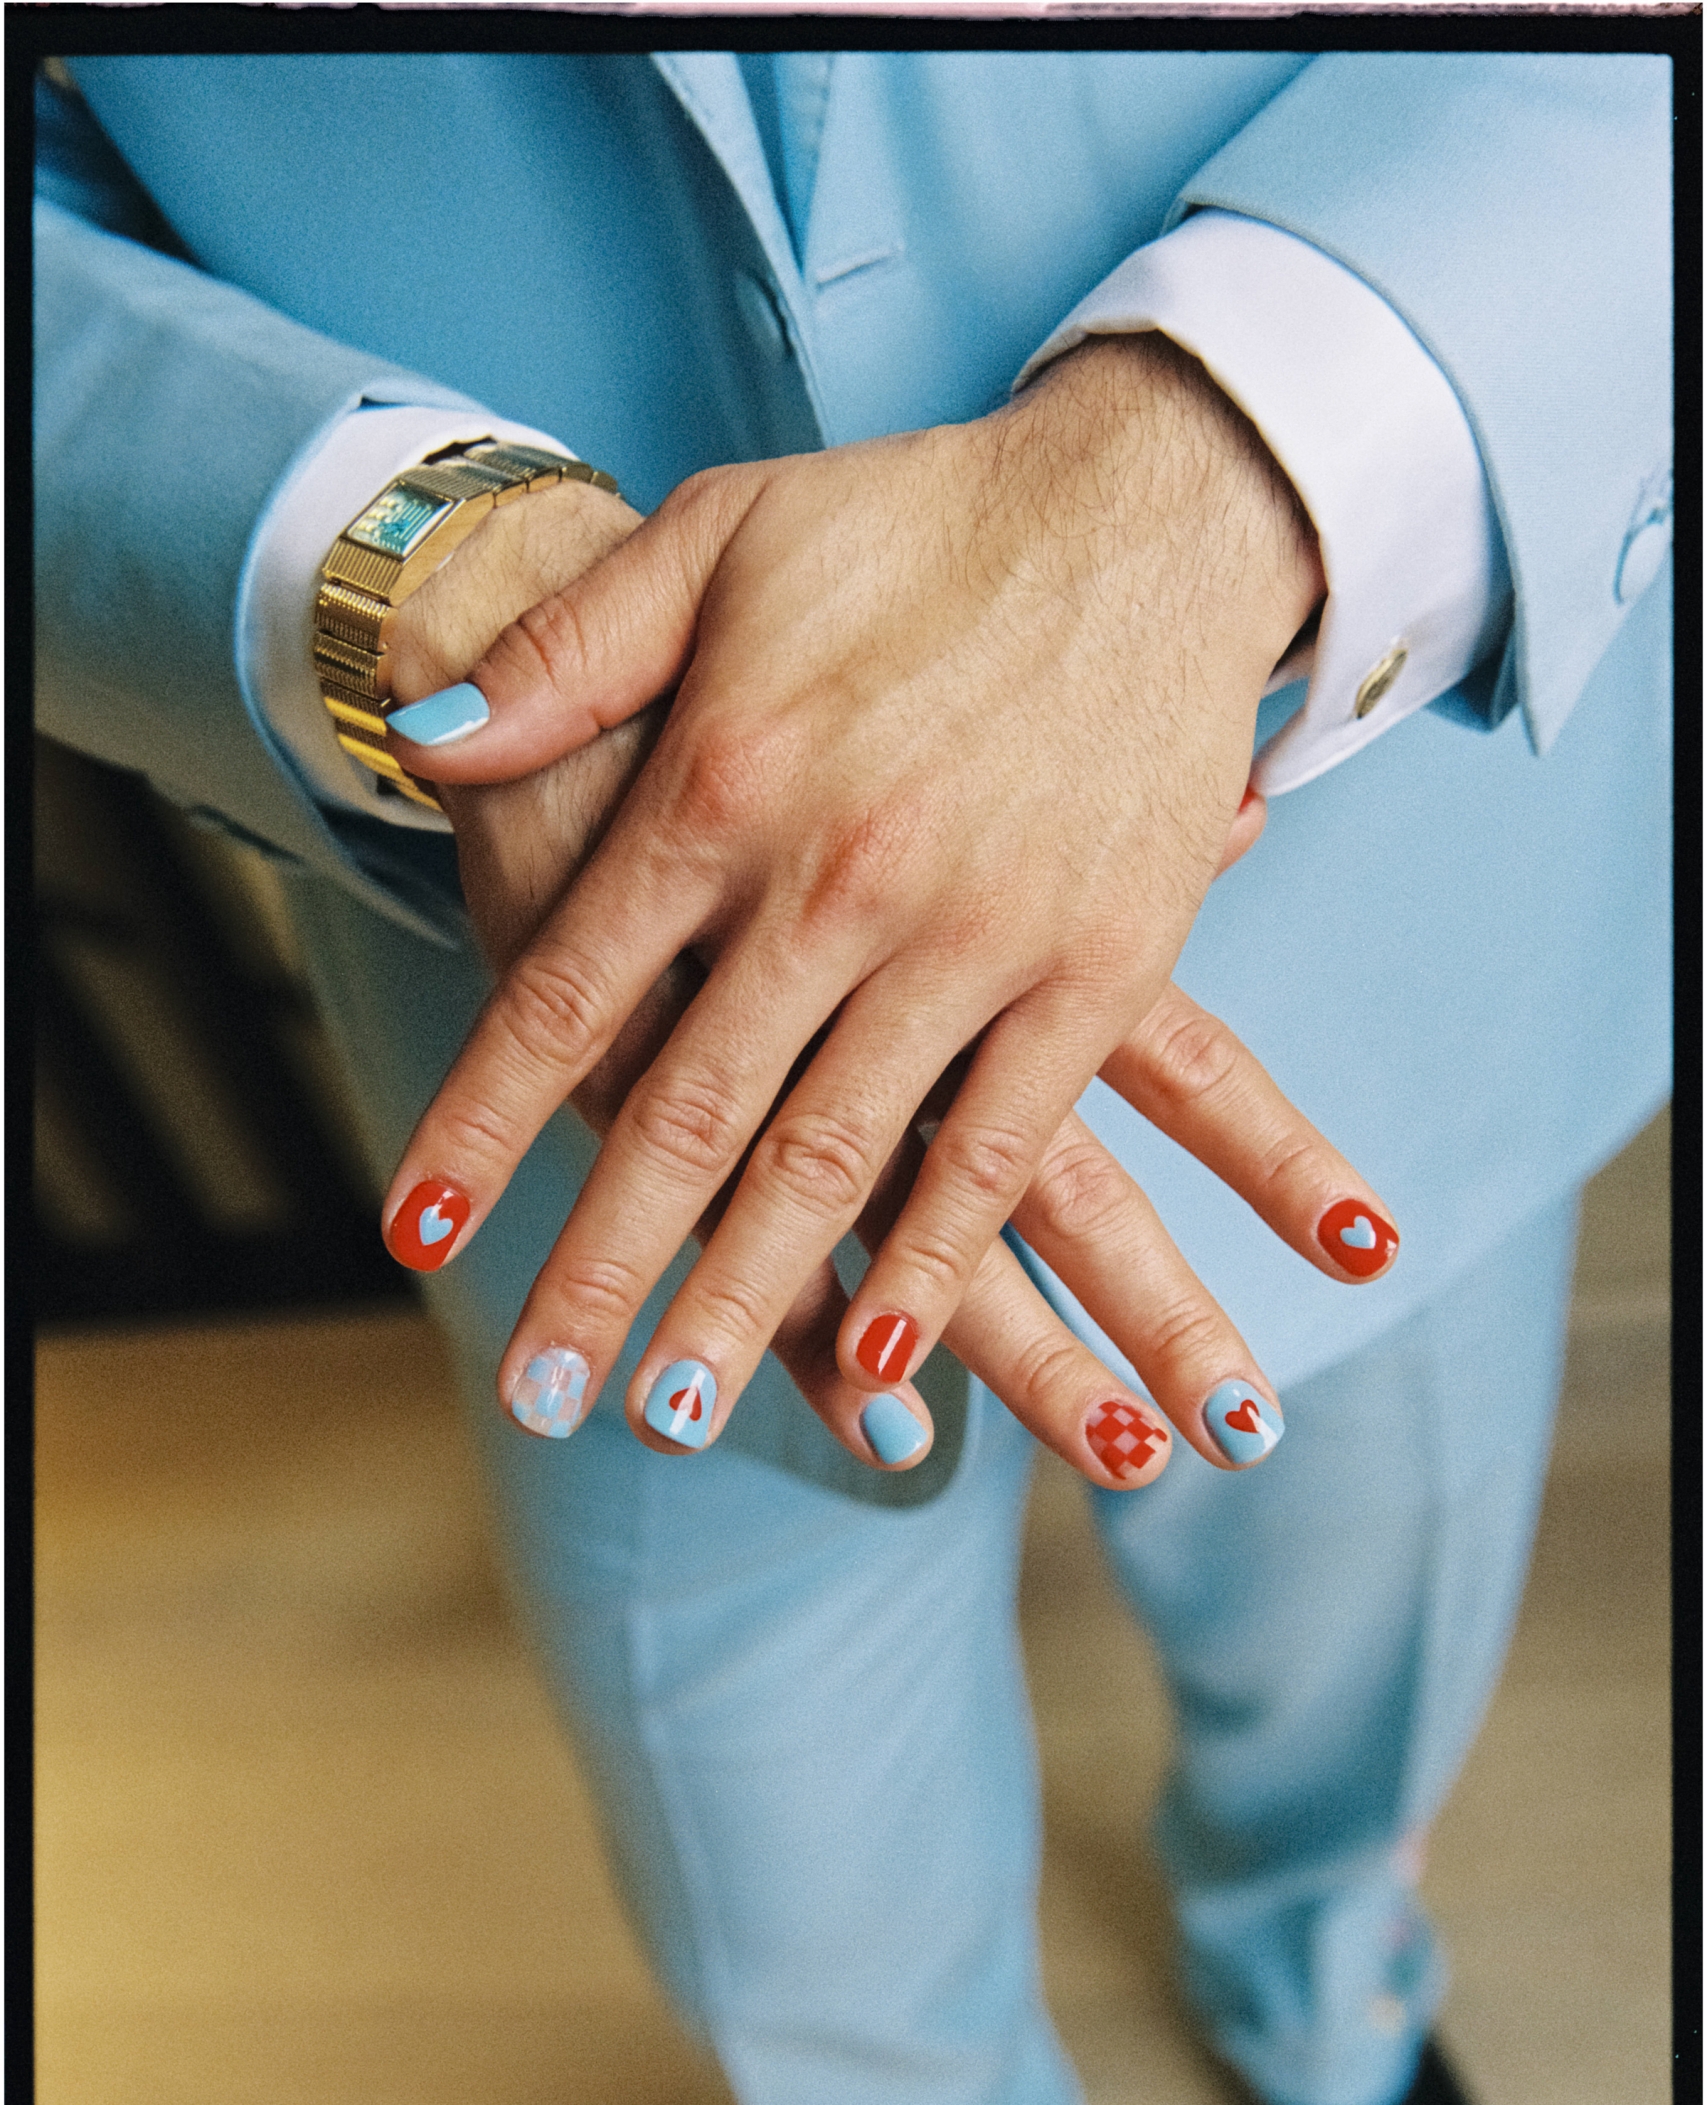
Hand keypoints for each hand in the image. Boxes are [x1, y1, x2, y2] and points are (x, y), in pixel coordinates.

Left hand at [382, 335, 1329, 1464]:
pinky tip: (885, 1361)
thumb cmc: (916, 526)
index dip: (482, 1122)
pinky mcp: (1095, 970)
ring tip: (673, 1414)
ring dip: (748, 1300)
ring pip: (833, 1160)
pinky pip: (1001, 1147)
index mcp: (726, 785)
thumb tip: (423, 742)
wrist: (1149, 506)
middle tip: (537, 1387)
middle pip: (687, 1116)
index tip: (414, 1231)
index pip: (568, 995)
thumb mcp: (716, 537)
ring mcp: (973, 936)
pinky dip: (940, 1262)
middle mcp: (837, 879)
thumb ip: (568, 654)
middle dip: (601, 1265)